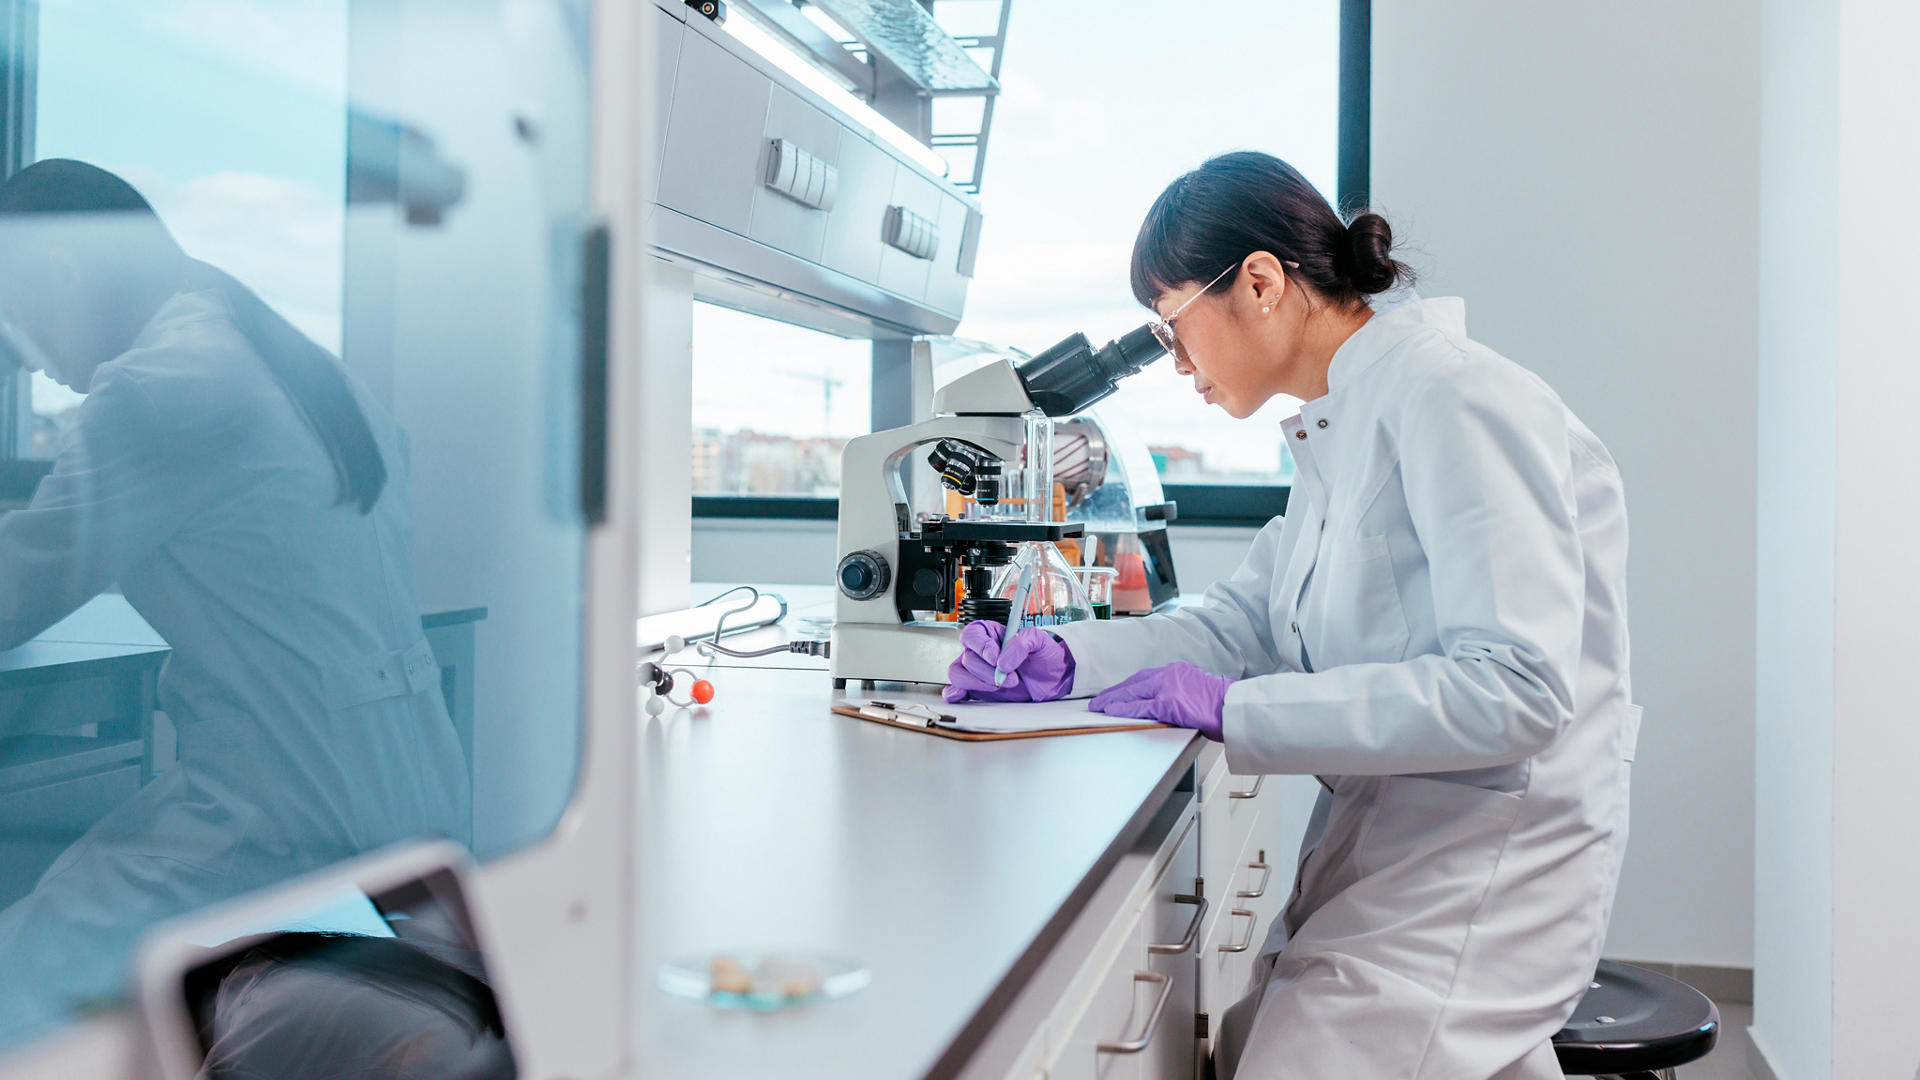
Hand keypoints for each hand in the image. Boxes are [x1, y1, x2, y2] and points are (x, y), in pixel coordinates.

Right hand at [944, 621, 1074, 703]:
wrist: (1052, 678)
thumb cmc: (1043, 655)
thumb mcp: (1038, 641)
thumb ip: (1021, 644)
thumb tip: (1002, 661)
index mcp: (990, 633)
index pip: (973, 635)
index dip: (981, 646)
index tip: (995, 658)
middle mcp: (979, 651)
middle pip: (967, 658)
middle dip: (988, 671)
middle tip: (1011, 677)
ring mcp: (975, 671)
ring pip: (958, 674)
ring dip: (978, 683)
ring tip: (1001, 687)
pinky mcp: (976, 689)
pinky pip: (956, 691)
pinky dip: (955, 694)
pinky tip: (962, 696)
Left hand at [1087, 661, 1233, 740]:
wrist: (1236, 707)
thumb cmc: (1222, 705)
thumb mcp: (1197, 691)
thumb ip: (1178, 693)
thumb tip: (1161, 704)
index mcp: (1177, 671)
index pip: (1145, 677)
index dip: (1127, 686)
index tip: (1116, 692)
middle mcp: (1170, 674)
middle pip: (1134, 682)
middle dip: (1115, 692)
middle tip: (1099, 700)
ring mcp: (1169, 688)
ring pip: (1133, 692)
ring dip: (1113, 700)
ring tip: (1099, 707)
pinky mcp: (1169, 704)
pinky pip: (1140, 707)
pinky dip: (1124, 709)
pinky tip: (1112, 712)